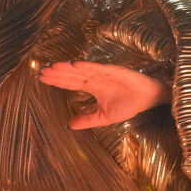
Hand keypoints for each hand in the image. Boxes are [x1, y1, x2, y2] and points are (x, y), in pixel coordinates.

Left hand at [38, 61, 171, 129]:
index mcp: (92, 87)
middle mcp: (95, 78)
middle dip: (57, 73)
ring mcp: (104, 73)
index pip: (70, 83)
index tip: (41, 78)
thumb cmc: (128, 105)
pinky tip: (75, 64)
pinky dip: (87, 66)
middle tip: (42, 70)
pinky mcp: (114, 70)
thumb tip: (68, 125)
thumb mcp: (103, 117)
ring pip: (82, 69)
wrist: (148, 98)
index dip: (56, 80)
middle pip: (72, 75)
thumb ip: (86, 120)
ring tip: (53, 66)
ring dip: (68, 67)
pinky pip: (98, 68)